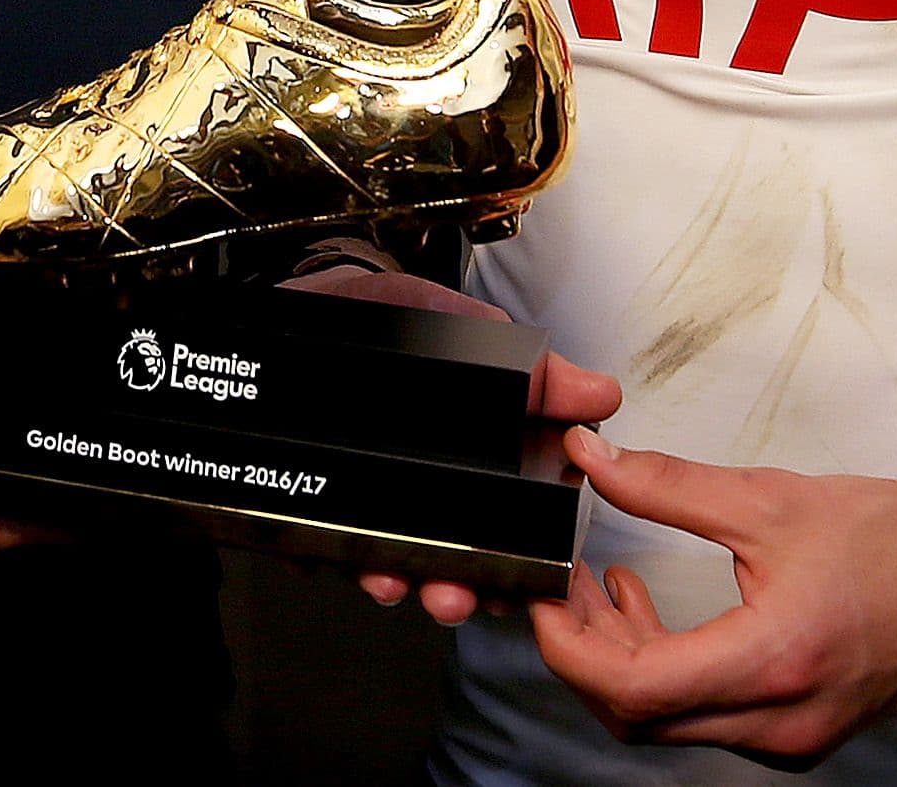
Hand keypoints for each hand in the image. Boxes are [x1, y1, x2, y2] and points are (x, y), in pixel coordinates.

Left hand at [281, 265, 622, 625]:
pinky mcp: (303, 499)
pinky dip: (307, 554)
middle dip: (449, 588)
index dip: (508, 566)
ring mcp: (356, 497)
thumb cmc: (377, 316)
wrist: (299, 302)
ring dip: (388, 580)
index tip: (518, 587)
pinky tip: (311, 555)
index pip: (493, 529)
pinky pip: (304, 540)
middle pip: (438, 558)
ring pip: (378, 560)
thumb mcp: (451, 324)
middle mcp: (409, 488)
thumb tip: (598, 392)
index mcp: (457, 460)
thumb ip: (523, 364)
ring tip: (391, 580)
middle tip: (453, 595)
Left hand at [531, 434, 896, 768]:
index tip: (539, 596)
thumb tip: (595, 460)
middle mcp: (781, 722)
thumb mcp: (769, 498)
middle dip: (584, 652)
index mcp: (774, 663)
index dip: (568, 646)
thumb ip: (668, 486)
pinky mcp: (800, 732)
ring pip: (670, 725)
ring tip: (601, 588)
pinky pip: (707, 720)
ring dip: (622, 663)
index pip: (635, 688)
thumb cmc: (896, 535)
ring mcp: (793, 738)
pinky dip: (666, 674)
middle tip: (560, 584)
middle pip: (640, 717)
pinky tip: (651, 614)